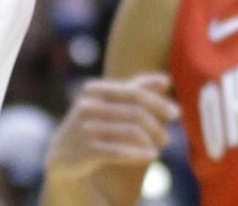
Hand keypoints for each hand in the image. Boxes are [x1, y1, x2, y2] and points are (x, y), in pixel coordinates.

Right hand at [44, 74, 179, 184]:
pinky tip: (151, 157)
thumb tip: (166, 80)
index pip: (135, 92)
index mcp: (96, 90)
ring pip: (130, 132)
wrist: (61, 154)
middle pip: (135, 112)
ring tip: (160, 148)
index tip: (176, 112)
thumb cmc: (93, 123)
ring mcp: (86, 128)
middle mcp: (89, 106)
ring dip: (150, 141)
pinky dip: (138, 154)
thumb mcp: (109, 103)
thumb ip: (135, 89)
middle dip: (156, 124)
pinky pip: (119, 151)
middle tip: (168, 137)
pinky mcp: (86, 150)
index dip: (158, 101)